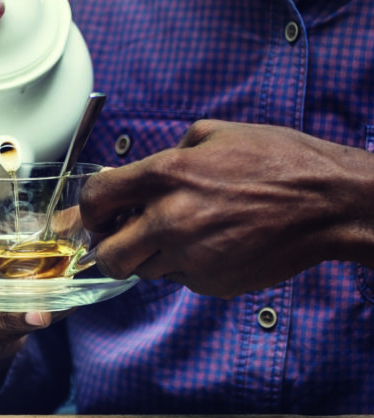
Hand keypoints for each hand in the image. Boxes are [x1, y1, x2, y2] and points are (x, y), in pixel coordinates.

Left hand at [79, 120, 373, 297]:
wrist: (329, 203)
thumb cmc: (277, 161)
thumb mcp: (213, 133)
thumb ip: (167, 153)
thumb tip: (139, 176)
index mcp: (166, 174)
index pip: (96, 199)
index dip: (88, 210)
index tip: (97, 213)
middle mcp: (171, 219)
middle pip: (108, 254)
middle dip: (108, 248)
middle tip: (119, 238)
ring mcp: (192, 257)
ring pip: (142, 271)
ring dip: (147, 257)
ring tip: (175, 236)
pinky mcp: (212, 283)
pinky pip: (178, 280)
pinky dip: (182, 267)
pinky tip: (208, 245)